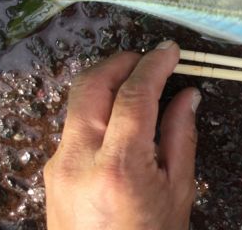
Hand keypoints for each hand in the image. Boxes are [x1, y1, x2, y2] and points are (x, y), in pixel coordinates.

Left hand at [43, 41, 200, 229]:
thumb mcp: (179, 191)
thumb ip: (181, 136)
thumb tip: (188, 95)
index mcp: (119, 166)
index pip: (134, 94)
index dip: (154, 65)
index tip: (170, 51)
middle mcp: (80, 159)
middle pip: (91, 85)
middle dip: (121, 60)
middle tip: (149, 58)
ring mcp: (59, 164)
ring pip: (76, 99)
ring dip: (106, 79)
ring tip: (138, 82)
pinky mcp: (53, 169)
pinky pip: (74, 122)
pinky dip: (98, 105)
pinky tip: (121, 114)